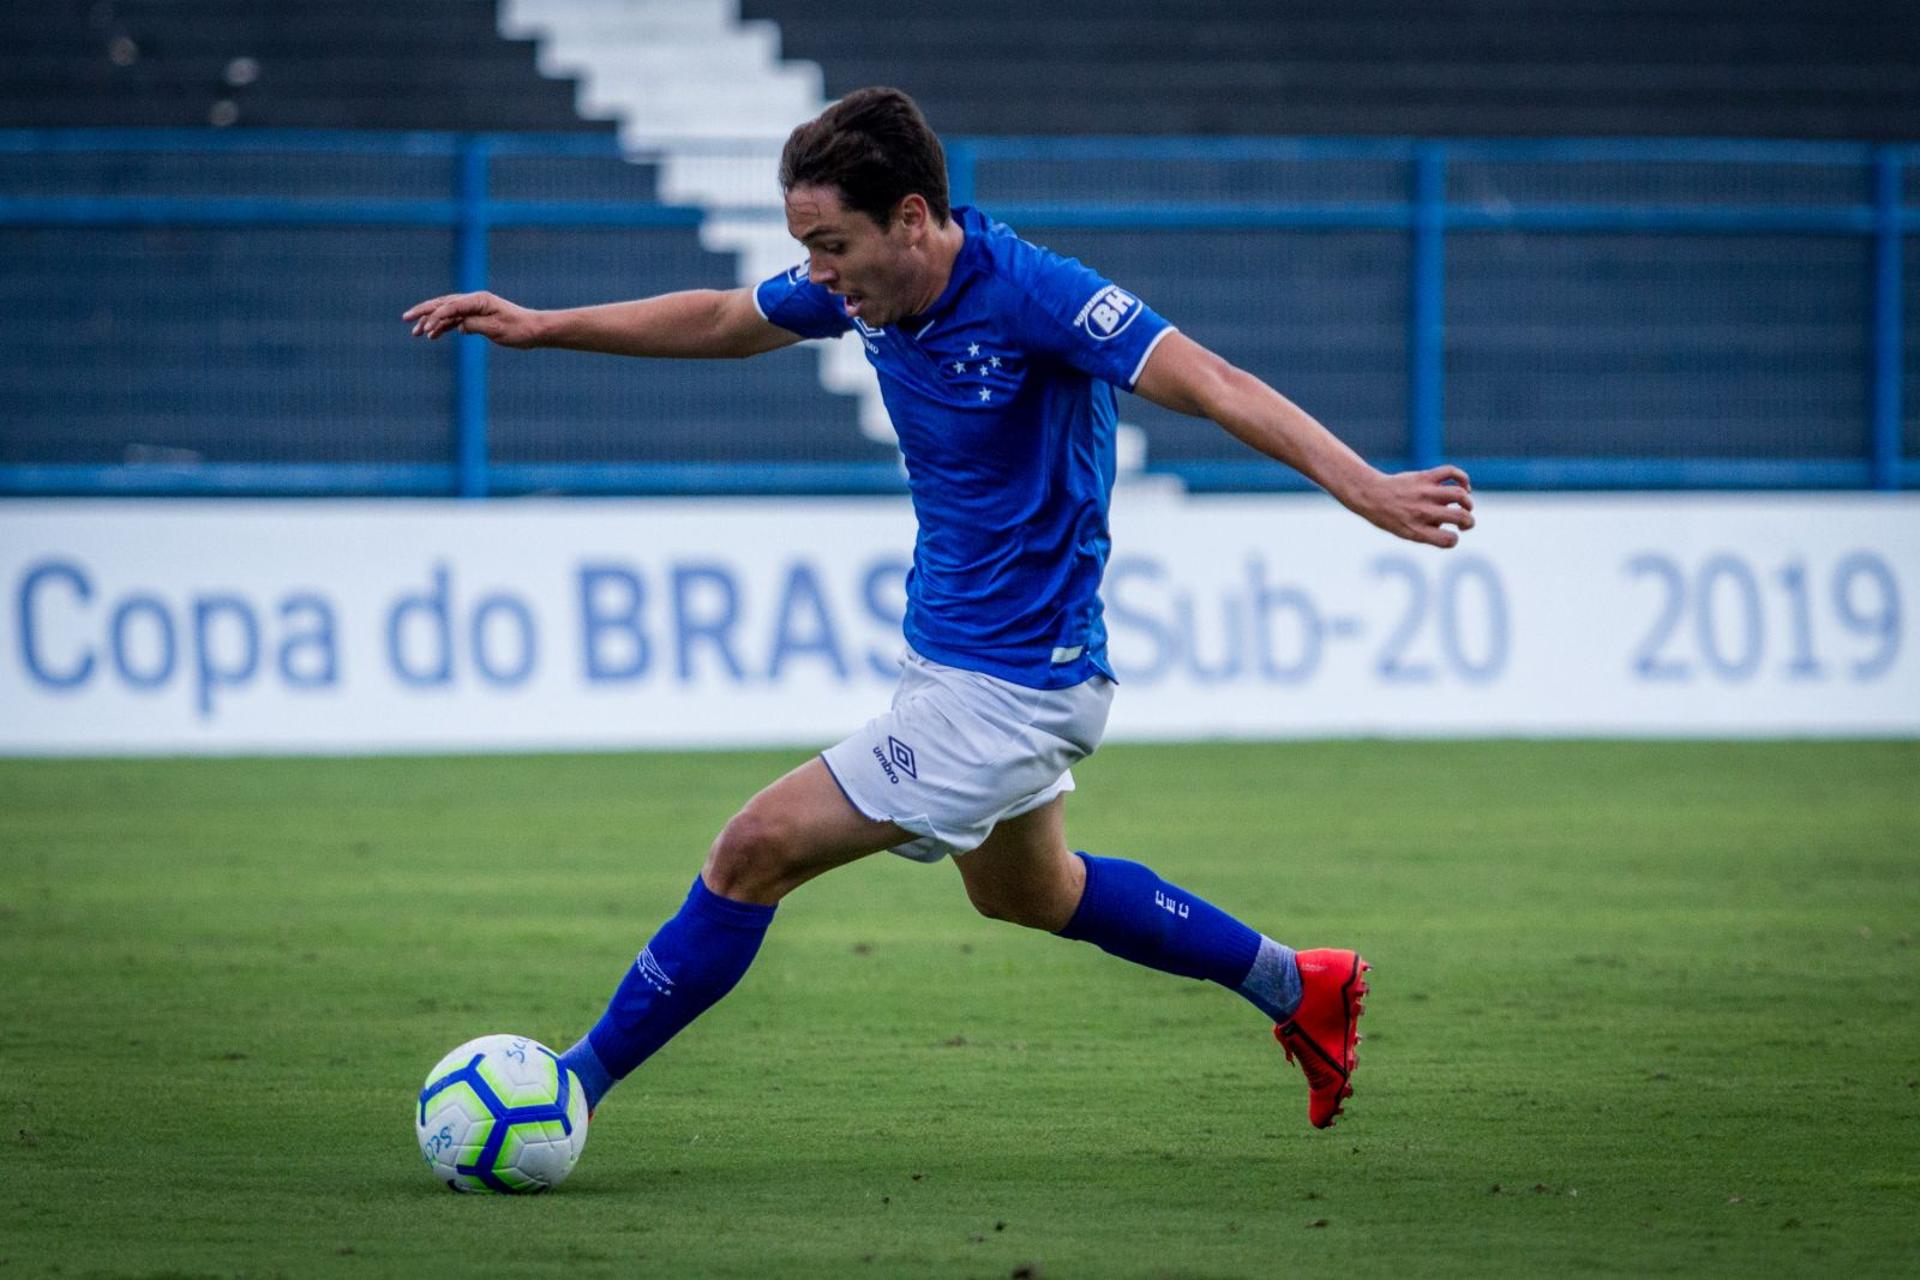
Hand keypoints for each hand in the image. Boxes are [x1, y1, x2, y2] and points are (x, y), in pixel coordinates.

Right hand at [402, 291, 543, 346]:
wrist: (533, 330)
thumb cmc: (518, 329)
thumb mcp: (497, 329)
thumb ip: (475, 326)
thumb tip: (459, 326)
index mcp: (479, 300)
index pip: (451, 306)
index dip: (436, 317)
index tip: (425, 329)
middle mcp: (474, 301)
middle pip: (443, 304)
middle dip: (423, 311)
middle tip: (405, 318)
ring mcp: (474, 308)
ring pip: (446, 312)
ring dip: (430, 321)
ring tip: (415, 333)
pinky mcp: (476, 317)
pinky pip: (454, 320)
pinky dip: (442, 327)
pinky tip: (432, 335)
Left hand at [1350, 465, 1474, 547]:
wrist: (1371, 495)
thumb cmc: (1390, 517)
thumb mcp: (1406, 532)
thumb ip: (1429, 531)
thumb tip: (1452, 522)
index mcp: (1417, 531)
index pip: (1448, 540)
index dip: (1454, 539)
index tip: (1450, 536)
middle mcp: (1422, 512)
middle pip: (1461, 517)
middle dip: (1469, 522)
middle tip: (1464, 521)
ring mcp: (1425, 493)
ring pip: (1460, 495)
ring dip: (1468, 502)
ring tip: (1464, 505)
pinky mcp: (1425, 477)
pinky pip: (1451, 472)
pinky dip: (1463, 478)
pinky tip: (1463, 485)